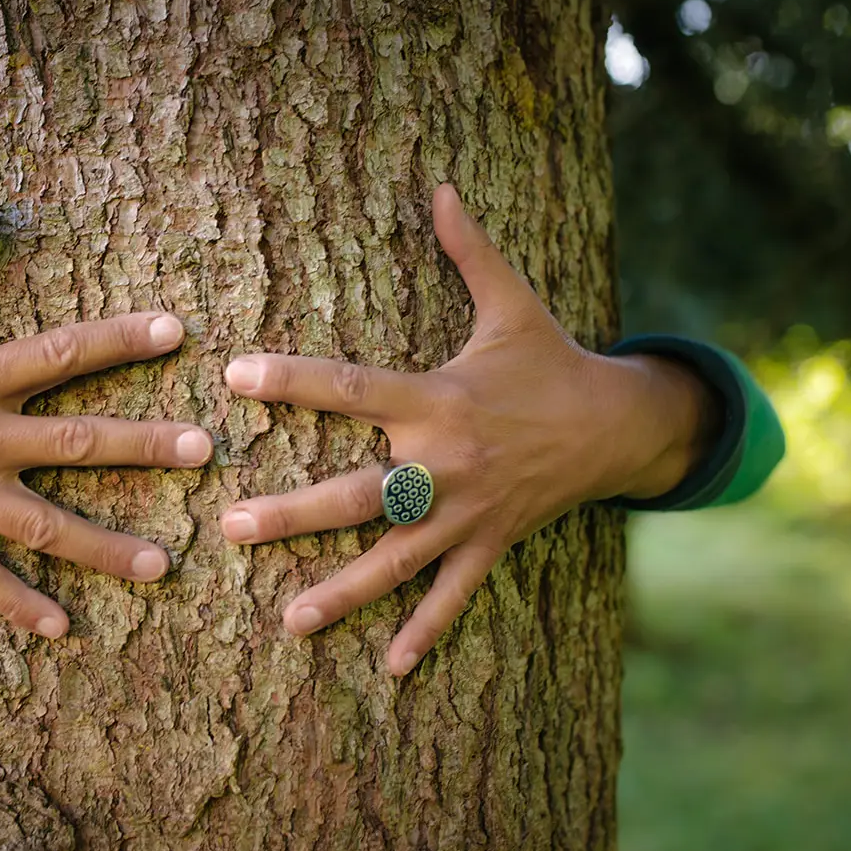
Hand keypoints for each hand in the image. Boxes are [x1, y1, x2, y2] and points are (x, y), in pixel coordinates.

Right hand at [0, 195, 212, 638]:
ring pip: (42, 525)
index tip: (178, 330)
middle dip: (143, 448)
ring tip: (164, 564)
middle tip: (204, 451)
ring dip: (105, 546)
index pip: (59, 354)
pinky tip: (64, 628)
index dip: (120, 340)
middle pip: (73, 445)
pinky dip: (20, 604)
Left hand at [220, 184, 718, 675]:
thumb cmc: (550, 359)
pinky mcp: (490, 543)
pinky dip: (426, 631)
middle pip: (361, 493)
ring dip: (343, 591)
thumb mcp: (512, 302)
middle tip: (231, 526)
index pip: (351, 385)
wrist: (618, 424)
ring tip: (289, 622)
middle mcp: (447, 462)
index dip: (292, 379)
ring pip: (397, 558)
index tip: (235, 375)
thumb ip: (469, 249)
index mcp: (438, 398)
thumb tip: (440, 182)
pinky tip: (389, 667)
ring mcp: (468, 512)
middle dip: (295, 513)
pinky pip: (455, 594)